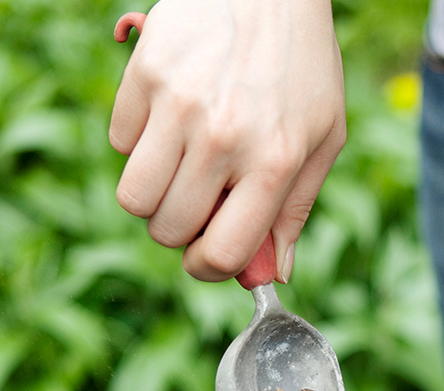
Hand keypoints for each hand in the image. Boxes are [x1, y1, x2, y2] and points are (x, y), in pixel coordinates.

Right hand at [110, 0, 345, 282]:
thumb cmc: (302, 64)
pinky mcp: (146, 73)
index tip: (206, 258)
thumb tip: (273, 273)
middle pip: (169, 230)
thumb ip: (296, 210)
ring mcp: (180, 105)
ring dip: (153, 195)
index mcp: (274, 164)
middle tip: (199, 201)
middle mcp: (224, 139)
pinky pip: (120, 143)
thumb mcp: (323, 137)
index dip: (209, 268)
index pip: (222, 253)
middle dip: (180, 230)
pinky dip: (139, 143)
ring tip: (181, 166)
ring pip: (134, 197)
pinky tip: (170, 118)